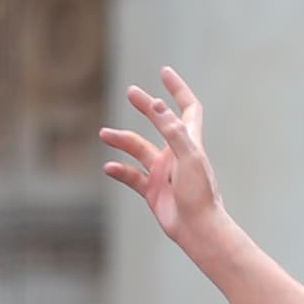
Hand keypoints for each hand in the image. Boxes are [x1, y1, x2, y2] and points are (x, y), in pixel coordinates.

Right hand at [99, 68, 224, 247]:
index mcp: (190, 142)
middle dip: (145, 106)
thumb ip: (172, 130)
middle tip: (130, 92)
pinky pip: (131, 175)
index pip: (187, 108)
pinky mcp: (152, 190)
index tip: (164, 72)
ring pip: (139, 149)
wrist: (198, 230)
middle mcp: (176, 153)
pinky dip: (120, 170)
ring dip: (122, 140)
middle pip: (159, 122)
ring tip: (104, 134)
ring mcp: (163, 172)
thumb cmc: (200, 193)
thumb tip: (157, 104)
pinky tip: (109, 167)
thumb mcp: (188, 157)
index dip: (178, 89)